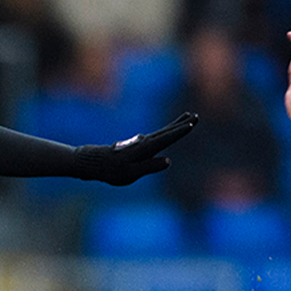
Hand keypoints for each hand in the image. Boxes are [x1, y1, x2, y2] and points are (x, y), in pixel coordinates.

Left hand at [77, 112, 197, 185]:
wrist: (95, 162)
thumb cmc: (112, 171)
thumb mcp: (131, 173)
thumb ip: (149, 167)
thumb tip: (168, 161)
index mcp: (145, 148)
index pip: (167, 138)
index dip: (180, 132)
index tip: (192, 124)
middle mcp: (145, 142)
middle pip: (167, 131)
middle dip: (182, 124)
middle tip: (196, 116)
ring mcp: (141, 142)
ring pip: (163, 131)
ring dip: (175, 125)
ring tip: (187, 117)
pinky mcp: (138, 145)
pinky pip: (157, 135)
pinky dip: (166, 131)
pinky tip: (168, 131)